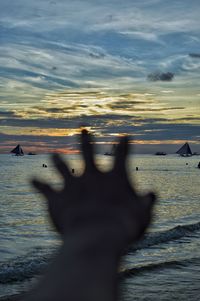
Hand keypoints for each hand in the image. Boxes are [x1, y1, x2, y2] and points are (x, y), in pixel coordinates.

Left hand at [33, 130, 154, 251]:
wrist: (96, 236)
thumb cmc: (123, 227)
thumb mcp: (143, 216)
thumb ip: (147, 203)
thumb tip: (152, 194)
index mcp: (115, 178)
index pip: (122, 155)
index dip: (124, 144)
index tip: (125, 136)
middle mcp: (92, 175)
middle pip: (88, 152)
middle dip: (85, 140)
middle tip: (83, 129)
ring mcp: (73, 184)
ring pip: (62, 166)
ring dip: (58, 160)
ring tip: (53, 155)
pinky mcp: (57, 197)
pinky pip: (44, 188)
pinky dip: (38, 184)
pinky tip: (32, 180)